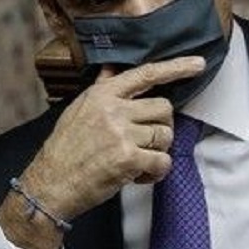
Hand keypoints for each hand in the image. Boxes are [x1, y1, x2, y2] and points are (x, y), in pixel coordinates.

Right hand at [0, 56, 204, 248]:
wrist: (50, 184)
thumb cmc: (66, 150)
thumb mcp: (78, 109)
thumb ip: (101, 90)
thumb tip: (113, 70)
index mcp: (102, 94)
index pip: (146, 74)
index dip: (176, 67)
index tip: (198, 63)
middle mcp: (113, 109)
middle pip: (164, 108)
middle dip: (160, 127)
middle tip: (143, 142)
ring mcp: (121, 133)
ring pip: (166, 135)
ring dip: (157, 152)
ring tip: (135, 161)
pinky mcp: (128, 158)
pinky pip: (163, 161)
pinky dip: (155, 172)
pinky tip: (137, 176)